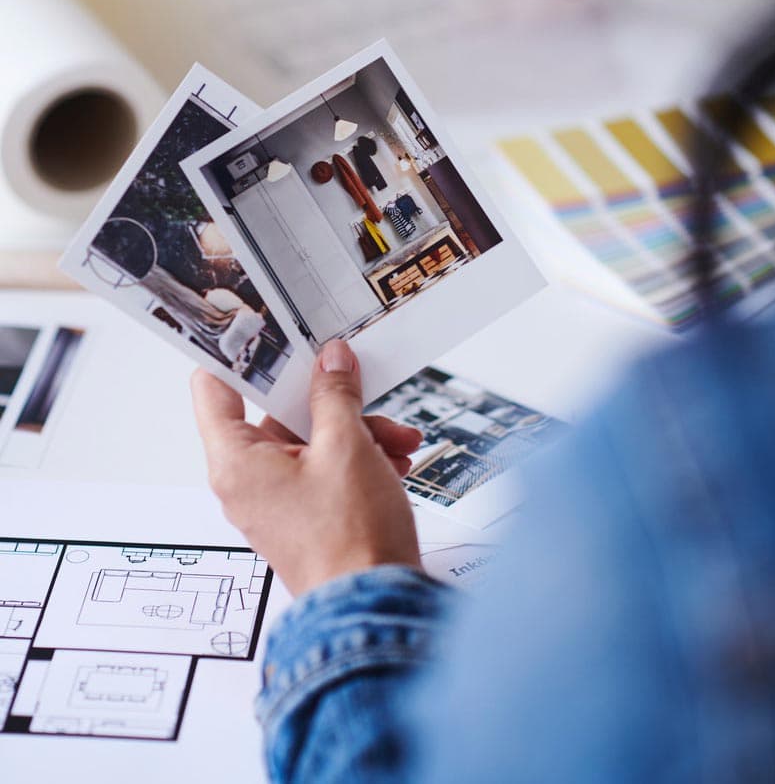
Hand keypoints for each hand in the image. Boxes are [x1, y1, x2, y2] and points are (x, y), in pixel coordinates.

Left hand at [191, 339, 421, 596]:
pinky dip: (358, 459)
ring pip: (310, 441)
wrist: (375, 607)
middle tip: (361, 387)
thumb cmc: (350, 541)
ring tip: (397, 439)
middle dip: (330, 401)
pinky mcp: (304, 515)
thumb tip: (331, 361)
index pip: (214, 390)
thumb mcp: (347, 447)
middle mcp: (247, 481)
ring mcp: (276, 501)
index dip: (239, 356)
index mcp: (237, 462)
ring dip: (356, 431)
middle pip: (278, 414)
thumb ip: (335, 394)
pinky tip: (394, 461)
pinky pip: (324, 469)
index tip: (264, 329)